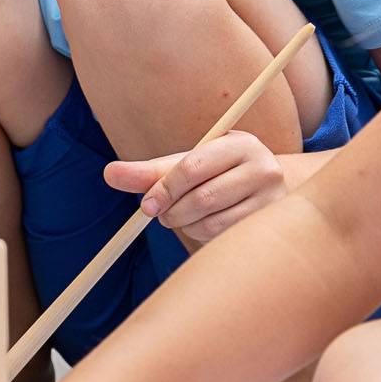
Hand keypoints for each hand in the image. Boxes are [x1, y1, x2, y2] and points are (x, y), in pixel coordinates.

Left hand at [104, 130, 288, 242]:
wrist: (261, 191)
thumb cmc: (215, 174)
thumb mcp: (184, 167)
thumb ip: (149, 172)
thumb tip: (109, 173)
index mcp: (238, 144)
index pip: (192, 167)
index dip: (164, 189)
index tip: (147, 206)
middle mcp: (263, 167)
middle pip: (202, 197)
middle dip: (172, 210)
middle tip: (162, 215)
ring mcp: (272, 199)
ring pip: (211, 222)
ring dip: (185, 225)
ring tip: (182, 218)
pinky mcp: (269, 224)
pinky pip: (223, 237)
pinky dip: (201, 235)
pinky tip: (202, 226)